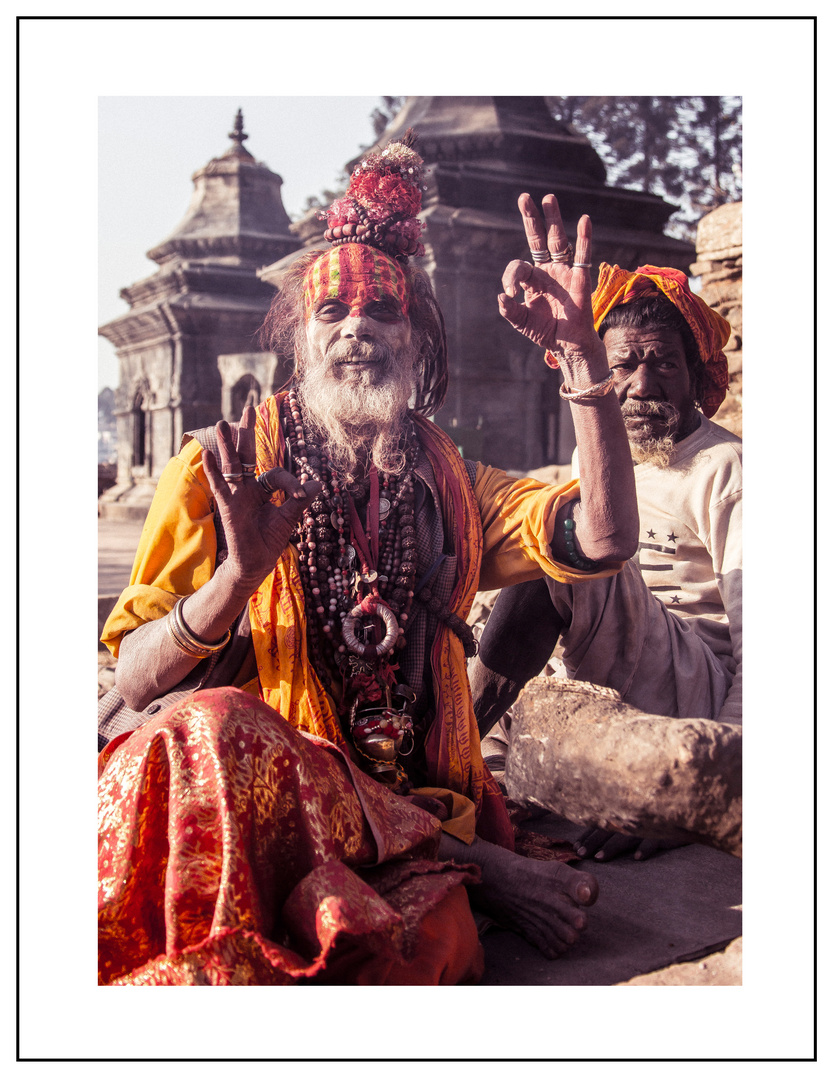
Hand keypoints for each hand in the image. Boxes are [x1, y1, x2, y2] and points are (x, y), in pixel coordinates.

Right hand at [202, 405, 321, 593]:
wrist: (256, 563)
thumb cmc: (269, 541)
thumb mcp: (288, 518)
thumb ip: (299, 500)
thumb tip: (318, 483)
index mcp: (262, 489)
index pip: (275, 473)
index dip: (290, 481)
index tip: (303, 492)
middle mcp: (247, 488)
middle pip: (246, 455)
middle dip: (246, 433)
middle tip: (248, 408)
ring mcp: (235, 495)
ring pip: (231, 465)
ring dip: (227, 445)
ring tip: (223, 423)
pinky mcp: (227, 506)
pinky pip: (219, 486)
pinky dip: (213, 471)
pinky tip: (208, 454)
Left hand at [498, 194, 606, 381]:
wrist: (567, 344)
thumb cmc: (545, 331)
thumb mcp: (521, 321)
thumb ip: (509, 310)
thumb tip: (501, 296)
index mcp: (532, 278)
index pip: (519, 265)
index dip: (511, 277)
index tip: (510, 294)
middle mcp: (548, 270)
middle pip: (539, 239)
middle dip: (531, 219)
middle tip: (524, 198)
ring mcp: (564, 271)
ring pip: (558, 240)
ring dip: (553, 219)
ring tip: (548, 198)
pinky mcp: (580, 277)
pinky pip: (582, 254)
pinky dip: (584, 238)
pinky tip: (584, 220)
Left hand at [575, 827, 684, 862]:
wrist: (688, 814)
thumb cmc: (658, 821)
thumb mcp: (637, 822)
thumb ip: (617, 827)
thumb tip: (594, 840)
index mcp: (623, 817)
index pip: (600, 826)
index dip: (587, 836)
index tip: (575, 847)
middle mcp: (632, 820)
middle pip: (608, 831)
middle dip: (592, 842)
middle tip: (580, 854)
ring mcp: (647, 826)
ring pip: (626, 836)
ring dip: (612, 847)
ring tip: (600, 857)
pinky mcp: (666, 833)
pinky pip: (655, 840)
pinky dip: (646, 848)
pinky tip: (637, 857)